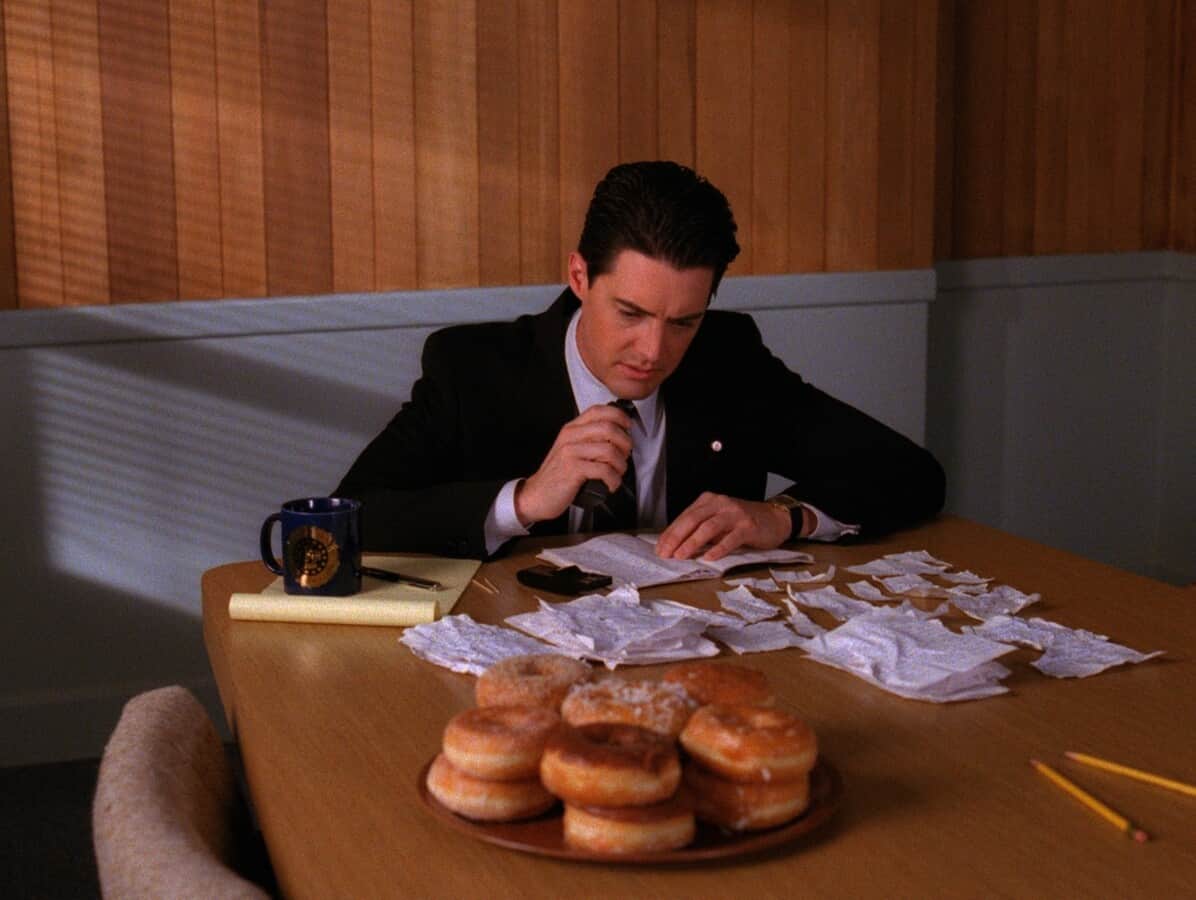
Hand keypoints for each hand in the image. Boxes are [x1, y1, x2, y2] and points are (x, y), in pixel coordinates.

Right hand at [514, 404, 632, 525]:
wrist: (537, 495)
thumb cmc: (558, 474)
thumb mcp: (571, 450)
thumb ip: (590, 439)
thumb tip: (618, 435)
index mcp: (571, 429)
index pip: (598, 410)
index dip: (619, 416)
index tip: (627, 428)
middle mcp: (570, 437)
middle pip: (608, 428)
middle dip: (625, 443)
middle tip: (625, 456)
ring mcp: (570, 452)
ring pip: (609, 450)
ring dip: (621, 465)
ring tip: (617, 473)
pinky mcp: (572, 470)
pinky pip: (604, 470)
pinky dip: (614, 480)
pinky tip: (610, 484)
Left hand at [656, 493, 790, 561]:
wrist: (775, 518)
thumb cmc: (742, 522)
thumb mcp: (718, 520)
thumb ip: (699, 528)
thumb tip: (675, 545)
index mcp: (709, 501)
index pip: (684, 517)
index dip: (670, 533)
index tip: (659, 548)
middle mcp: (720, 504)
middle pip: (693, 520)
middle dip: (676, 538)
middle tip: (666, 554)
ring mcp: (735, 514)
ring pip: (709, 527)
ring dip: (692, 543)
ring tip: (681, 556)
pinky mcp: (748, 527)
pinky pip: (731, 538)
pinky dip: (718, 548)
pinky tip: (708, 558)